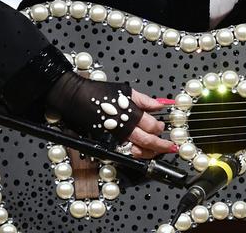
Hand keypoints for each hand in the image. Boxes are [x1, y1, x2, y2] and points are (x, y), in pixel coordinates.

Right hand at [45, 72, 176, 156]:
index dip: (160, 128)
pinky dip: (134, 154)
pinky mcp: (106, 142)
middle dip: (161, 146)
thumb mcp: (125, 91)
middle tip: (170, 147)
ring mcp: (114, 137)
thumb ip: (144, 100)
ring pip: (136, 151)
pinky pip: (124, 152)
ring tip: (158, 152)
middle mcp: (123, 128)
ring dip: (150, 153)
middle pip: (148, 142)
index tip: (162, 127)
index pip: (152, 126)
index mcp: (130, 113)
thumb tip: (160, 105)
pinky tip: (141, 152)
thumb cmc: (98, 92)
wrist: (76, 97)